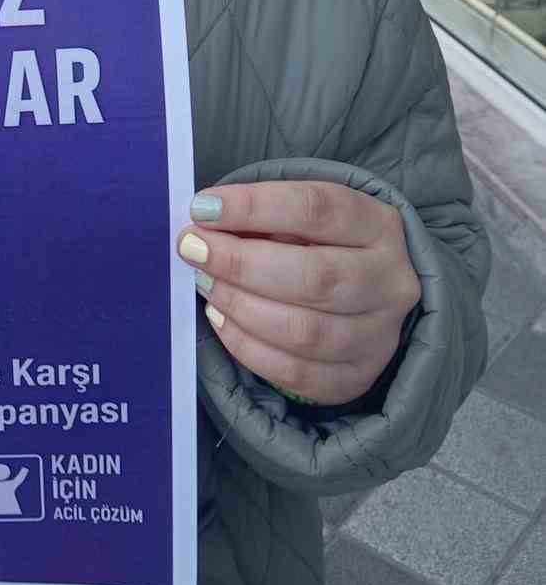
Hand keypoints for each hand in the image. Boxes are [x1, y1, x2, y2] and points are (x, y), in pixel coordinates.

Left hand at [178, 182, 420, 405]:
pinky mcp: (358, 377)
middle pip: (314, 277)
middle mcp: (391, 282)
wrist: (365, 290)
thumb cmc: (320, 241)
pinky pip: (295, 374)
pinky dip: (247, 346)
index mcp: (379, 225)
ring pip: (304, 331)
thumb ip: (261, 216)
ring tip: (205, 284)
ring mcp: (380, 336)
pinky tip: (221, 318)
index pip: (317, 209)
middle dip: (240, 263)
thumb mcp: (301, 213)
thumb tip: (204, 222)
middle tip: (193, 249)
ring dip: (240, 306)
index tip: (203, 208)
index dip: (254, 206)